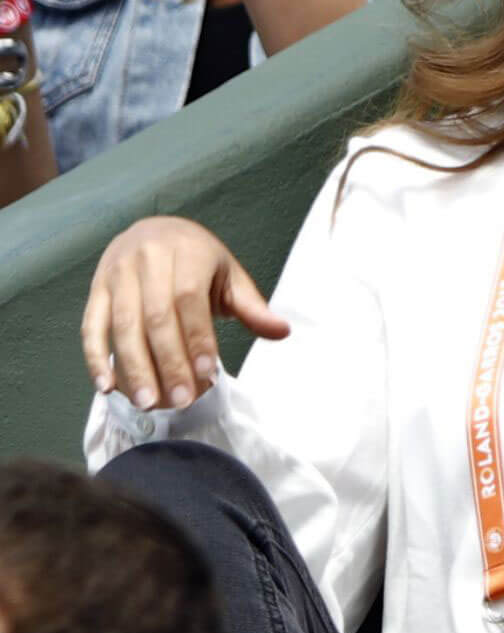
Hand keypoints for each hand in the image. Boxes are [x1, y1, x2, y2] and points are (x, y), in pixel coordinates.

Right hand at [82, 216, 289, 410]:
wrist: (153, 229)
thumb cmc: (197, 260)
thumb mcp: (229, 275)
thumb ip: (252, 306)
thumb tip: (282, 331)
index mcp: (186, 252)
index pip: (189, 299)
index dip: (197, 338)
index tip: (207, 375)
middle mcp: (147, 259)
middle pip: (155, 316)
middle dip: (168, 362)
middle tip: (179, 401)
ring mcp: (117, 273)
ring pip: (123, 324)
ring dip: (133, 367)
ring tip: (147, 403)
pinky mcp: (96, 289)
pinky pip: (91, 325)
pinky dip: (96, 357)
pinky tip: (107, 387)